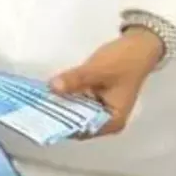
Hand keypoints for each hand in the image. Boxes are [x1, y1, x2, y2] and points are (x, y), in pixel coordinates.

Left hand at [49, 29, 163, 138]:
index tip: (41, 115)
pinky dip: (66, 97)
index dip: (61, 123)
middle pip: (76, 123)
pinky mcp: (94, 100)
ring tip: (38, 100)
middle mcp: (106, 122)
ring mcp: (99, 111)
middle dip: (58, 114)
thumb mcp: (99, 69)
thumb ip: (76, 79)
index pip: (81, 130)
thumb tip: (52, 87)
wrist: (139, 45)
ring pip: (74, 112)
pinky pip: (76, 103)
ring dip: (60, 104)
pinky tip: (51, 92)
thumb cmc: (125, 60)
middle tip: (35, 106)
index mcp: (112, 122)